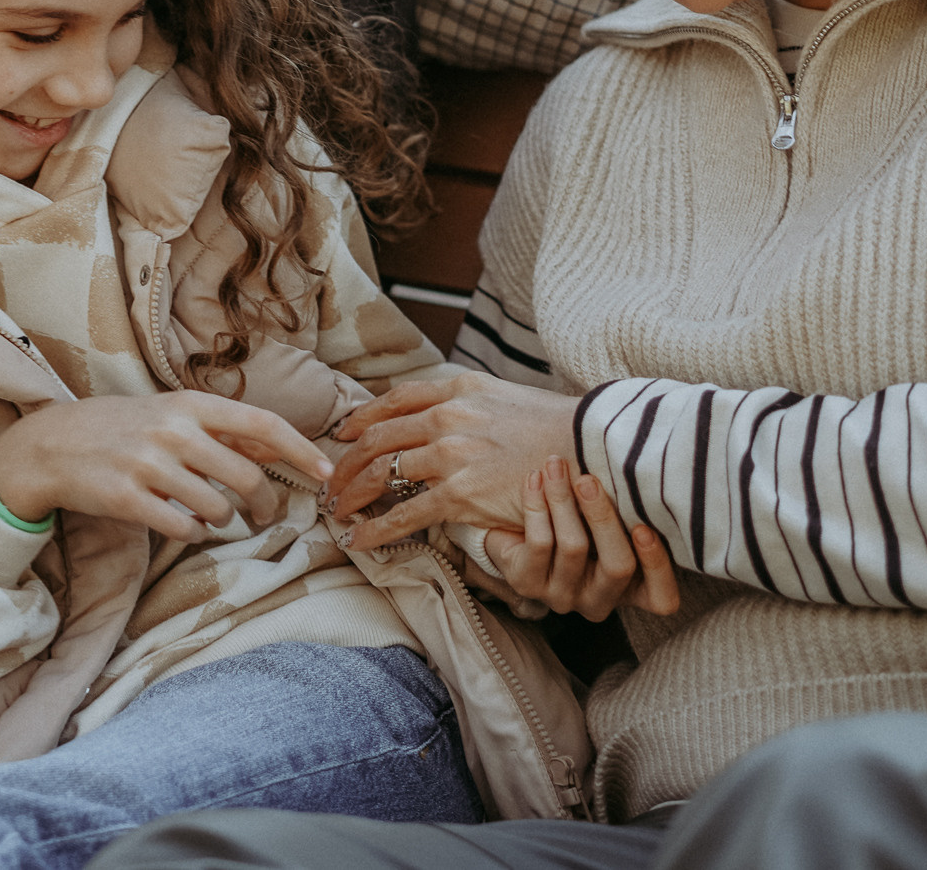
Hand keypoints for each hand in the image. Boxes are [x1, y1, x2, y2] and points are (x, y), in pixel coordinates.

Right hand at [0, 394, 333, 542]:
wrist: (52, 445)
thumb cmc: (122, 428)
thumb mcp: (171, 414)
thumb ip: (222, 431)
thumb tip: (279, 449)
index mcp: (189, 405)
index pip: (261, 425)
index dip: (300, 450)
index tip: (326, 474)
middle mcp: (173, 431)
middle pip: (247, 477)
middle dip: (266, 506)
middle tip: (265, 518)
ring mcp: (149, 465)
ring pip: (218, 509)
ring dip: (223, 521)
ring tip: (209, 515)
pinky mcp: (128, 499)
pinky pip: (184, 529)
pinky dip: (192, 533)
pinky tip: (180, 523)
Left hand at [328, 373, 577, 551]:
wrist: (596, 448)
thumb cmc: (561, 428)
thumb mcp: (510, 397)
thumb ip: (475, 405)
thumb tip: (454, 419)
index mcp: (460, 387)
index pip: (396, 399)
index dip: (363, 417)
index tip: (345, 433)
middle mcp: (449, 416)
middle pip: (377, 437)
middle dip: (346, 462)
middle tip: (329, 481)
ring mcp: (453, 454)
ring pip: (382, 473)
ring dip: (352, 494)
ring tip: (337, 510)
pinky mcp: (462, 494)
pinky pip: (405, 514)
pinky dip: (375, 529)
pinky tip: (358, 539)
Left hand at [484, 456, 681, 619]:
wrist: (511, 523)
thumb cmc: (572, 514)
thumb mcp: (603, 513)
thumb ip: (623, 505)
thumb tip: (633, 467)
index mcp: (630, 588)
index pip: (661, 599)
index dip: (657, 567)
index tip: (643, 528)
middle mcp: (598, 600)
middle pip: (618, 567)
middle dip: (604, 518)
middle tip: (587, 480)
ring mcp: (563, 597)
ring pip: (574, 548)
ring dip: (563, 499)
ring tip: (555, 466)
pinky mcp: (528, 585)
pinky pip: (539, 543)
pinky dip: (537, 505)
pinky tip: (534, 478)